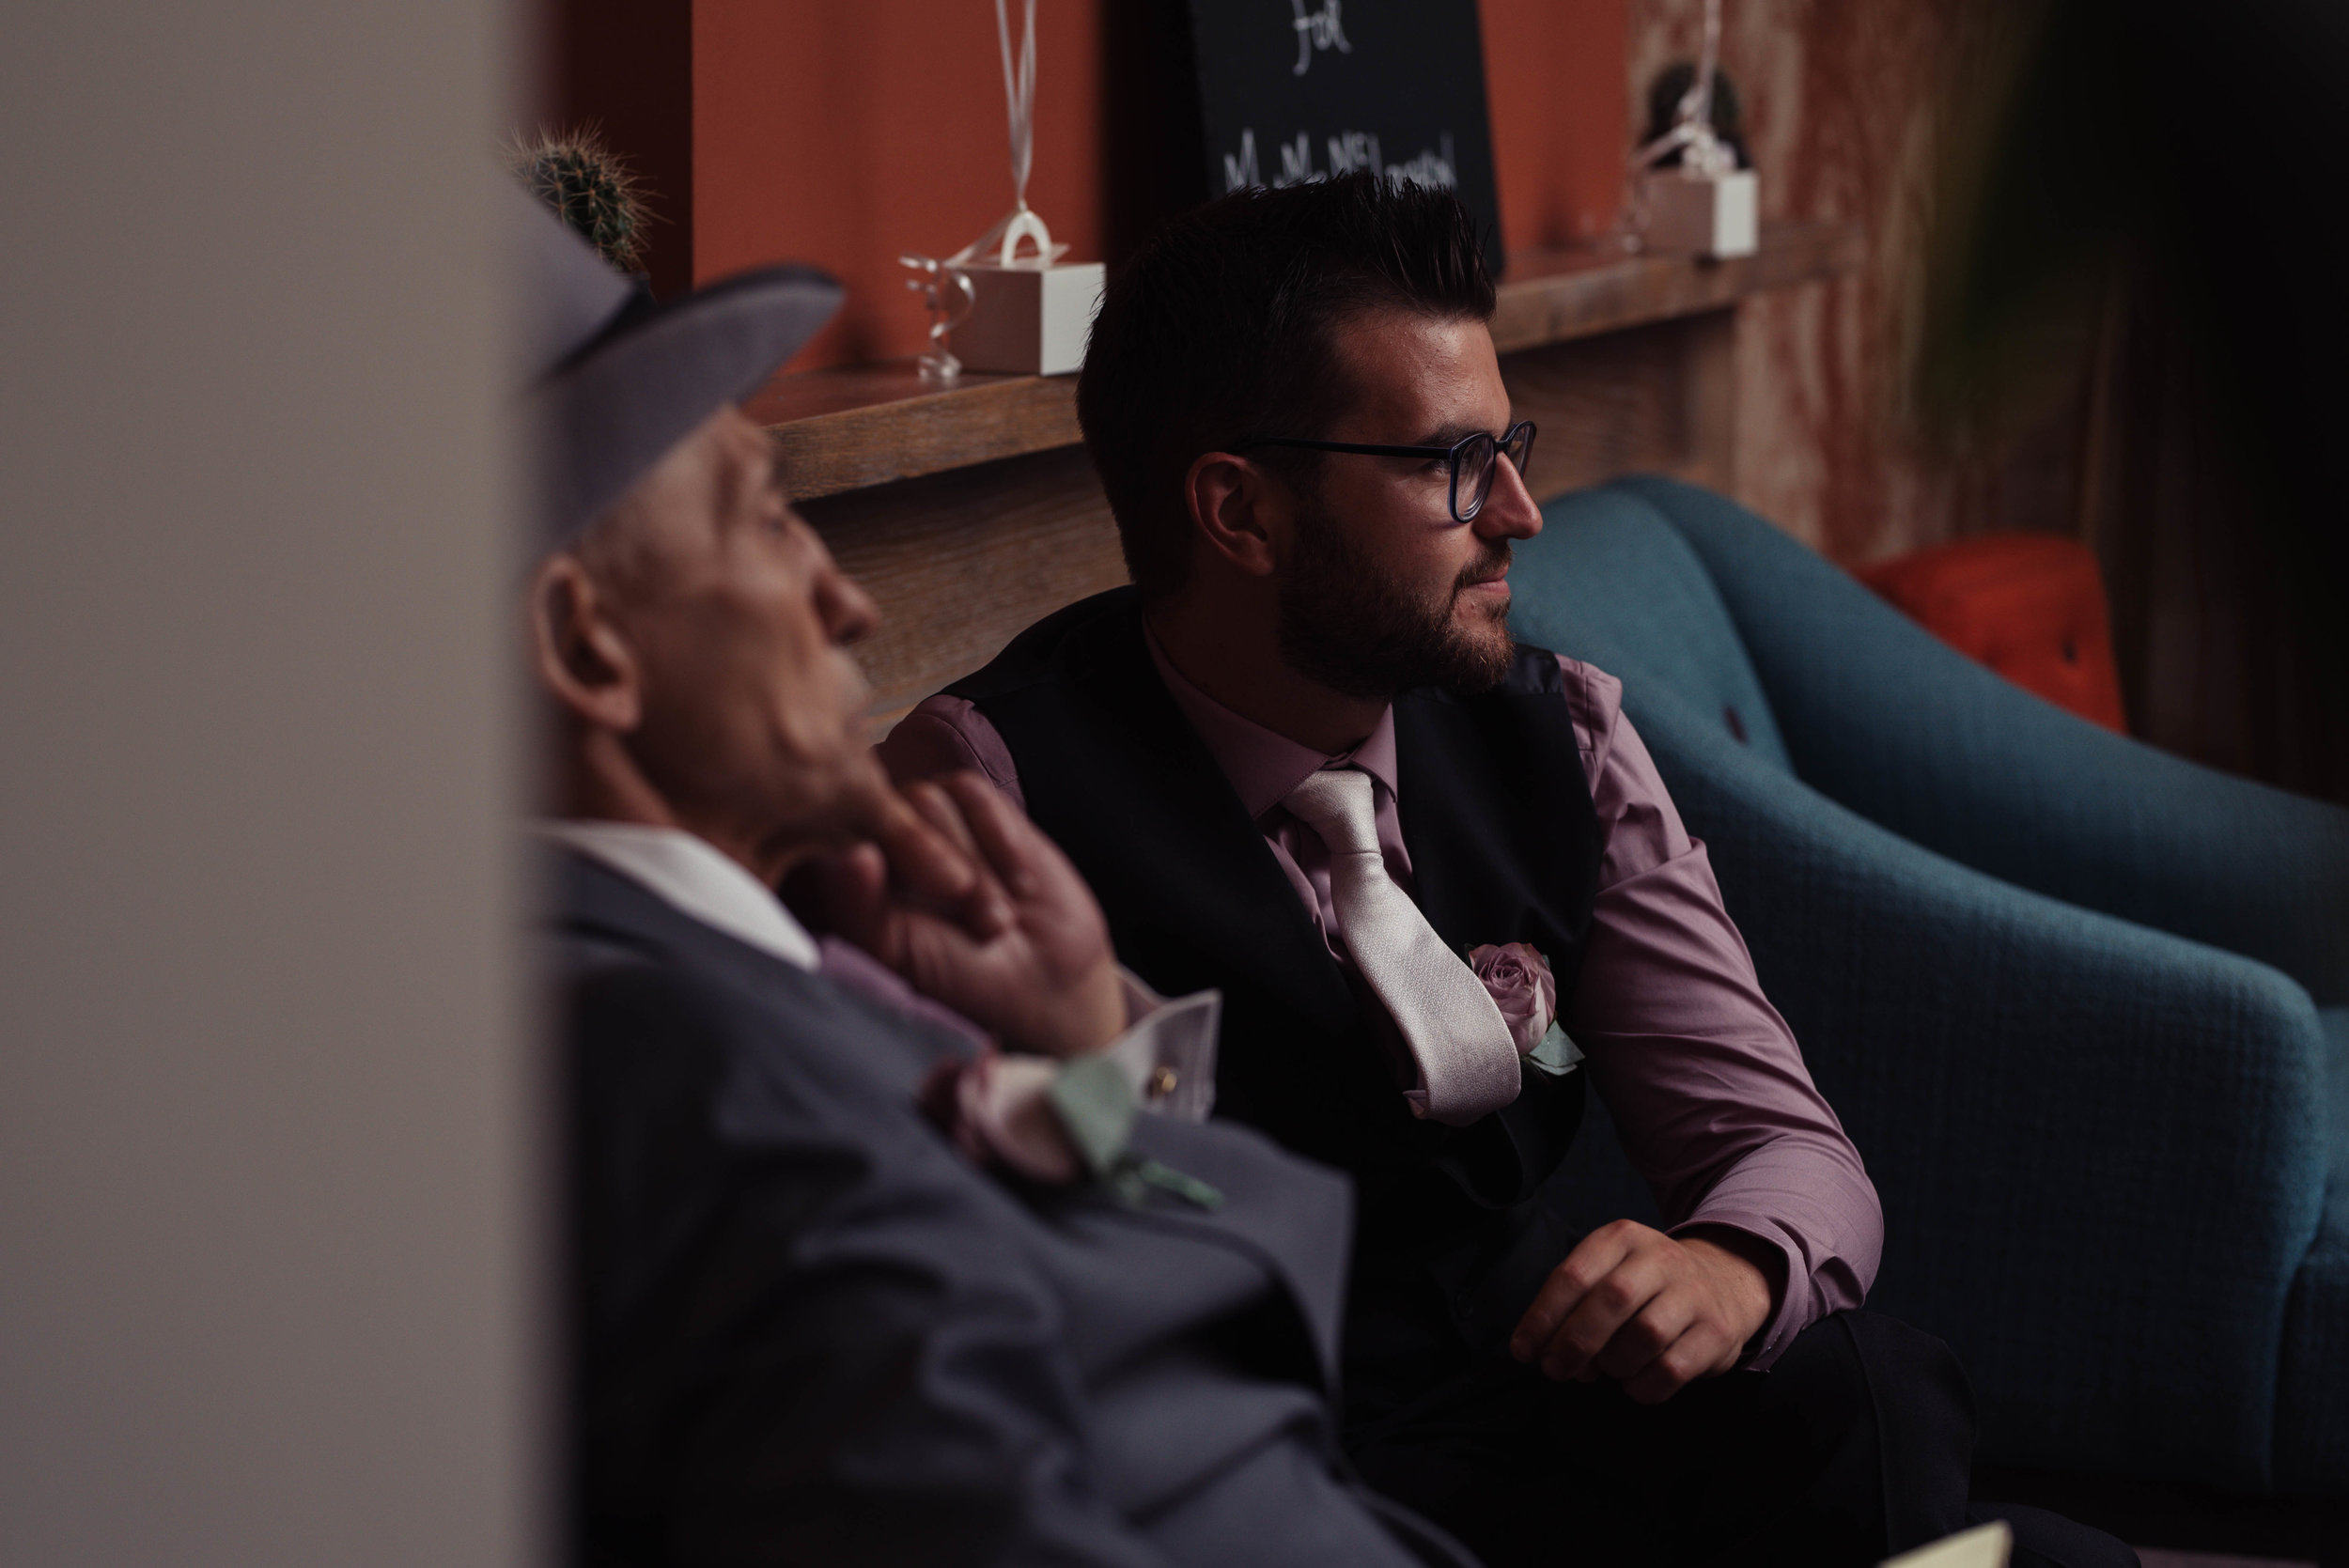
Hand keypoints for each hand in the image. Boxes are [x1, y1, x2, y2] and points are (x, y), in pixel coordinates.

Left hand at [803, 772, 1124, 1058]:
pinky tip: (1019, 883)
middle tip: (980, 931)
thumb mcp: (898, 954)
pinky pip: (971, 793)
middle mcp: (882, 841)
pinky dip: (998, 840)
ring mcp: (928, 819)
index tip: (919, 927)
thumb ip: (860, 903)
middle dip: (938, 877)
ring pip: (927, 801)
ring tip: (996, 919)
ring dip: (973, 867)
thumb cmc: (959, 978)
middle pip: (885, 816)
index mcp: (847, 879)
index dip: (877, 874)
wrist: (1046, 981)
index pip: (833, 838)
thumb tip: (847, 850)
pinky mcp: (977, 805)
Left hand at [1508, 1219, 1775, 1403]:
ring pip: (1645, 1335)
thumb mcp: (1610, 1270)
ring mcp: (1694, 1294)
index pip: (1574, 1274)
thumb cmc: (1647, 1284)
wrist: (1725, 1282)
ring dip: (1613, 1364)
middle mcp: (1661, 1258)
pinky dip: (1643, 1386)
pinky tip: (1634, 1382)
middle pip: (1611, 1300)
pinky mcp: (1718, 1332)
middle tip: (1555, 1370)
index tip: (1523, 1351)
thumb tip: (1545, 1352)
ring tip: (1606, 1369)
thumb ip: (1576, 1304)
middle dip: (1575, 1342)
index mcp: (1623, 1238)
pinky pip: (1672, 1369)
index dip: (1542, 1317)